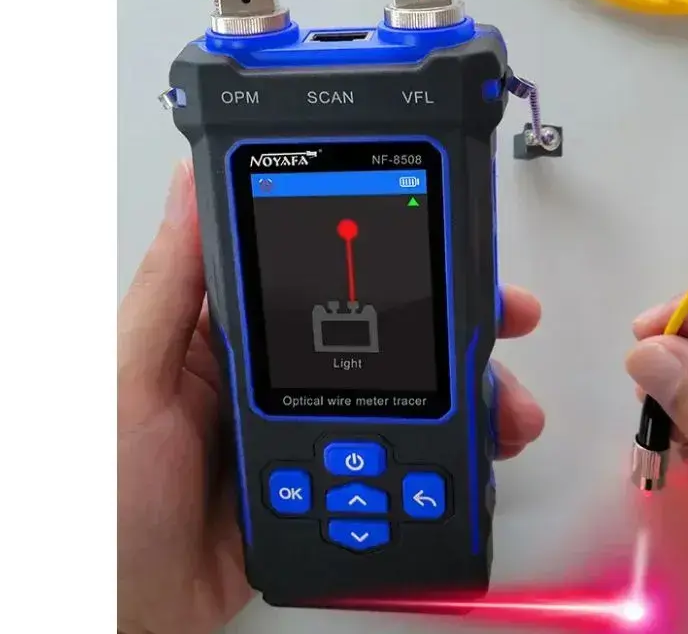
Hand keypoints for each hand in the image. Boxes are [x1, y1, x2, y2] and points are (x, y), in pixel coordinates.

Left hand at [118, 161, 545, 633]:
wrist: (117, 621)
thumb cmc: (100, 498)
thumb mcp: (128, 375)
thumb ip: (171, 284)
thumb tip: (191, 181)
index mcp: (230, 334)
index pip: (326, 275)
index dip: (393, 256)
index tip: (448, 245)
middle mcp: (276, 376)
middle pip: (384, 334)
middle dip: (452, 324)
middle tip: (504, 319)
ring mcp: (305, 432)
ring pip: (402, 398)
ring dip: (464, 397)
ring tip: (502, 409)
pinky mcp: (323, 487)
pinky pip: (393, 463)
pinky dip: (443, 460)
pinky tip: (473, 455)